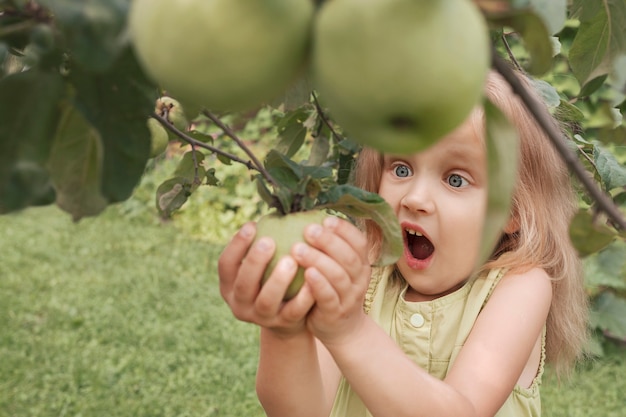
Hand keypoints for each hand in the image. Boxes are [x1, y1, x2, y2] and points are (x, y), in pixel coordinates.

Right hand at [218, 222, 314, 336]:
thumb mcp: (262, 265)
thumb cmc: (273, 278)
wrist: (288, 318)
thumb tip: (275, 210)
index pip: (226, 265)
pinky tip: (312, 276)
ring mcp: (261, 317)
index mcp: (230, 285)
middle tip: (269, 241)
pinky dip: (303, 295)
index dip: (236, 246)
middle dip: (255, 262)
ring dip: (277, 280)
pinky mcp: (283, 325)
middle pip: (244, 284)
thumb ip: (263, 244)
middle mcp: (240, 303)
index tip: (252, 225)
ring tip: (291, 260)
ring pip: (266, 301)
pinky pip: (294, 311)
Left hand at [291, 216, 371, 345]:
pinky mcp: (335, 313)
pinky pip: (328, 297)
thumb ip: (329, 248)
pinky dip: (319, 284)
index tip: (325, 218)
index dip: (344, 229)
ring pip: (338, 276)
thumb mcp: (337, 268)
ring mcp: (349, 297)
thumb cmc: (333, 290)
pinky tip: (306, 274)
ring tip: (298, 249)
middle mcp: (359, 279)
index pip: (359, 242)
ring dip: (318, 260)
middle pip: (348, 256)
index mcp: (360, 264)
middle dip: (328, 241)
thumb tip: (305, 215)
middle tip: (307, 229)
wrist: (342, 330)